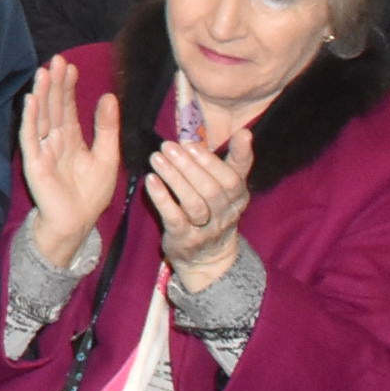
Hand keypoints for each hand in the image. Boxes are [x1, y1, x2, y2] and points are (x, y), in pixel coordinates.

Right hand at [18, 58, 122, 271]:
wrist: (77, 221)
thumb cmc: (92, 193)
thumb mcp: (107, 156)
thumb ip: (107, 128)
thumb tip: (109, 96)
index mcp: (71, 137)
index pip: (68, 106)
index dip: (68, 86)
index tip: (70, 66)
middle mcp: (54, 138)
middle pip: (53, 106)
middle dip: (54, 83)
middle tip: (56, 60)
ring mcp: (42, 148)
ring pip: (41, 115)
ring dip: (41, 94)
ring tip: (43, 72)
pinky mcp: (34, 160)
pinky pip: (30, 136)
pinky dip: (30, 118)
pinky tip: (31, 100)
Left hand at [147, 125, 255, 292]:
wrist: (207, 259)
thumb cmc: (212, 212)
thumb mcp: (226, 190)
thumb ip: (228, 162)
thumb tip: (239, 132)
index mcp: (237, 197)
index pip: (236, 176)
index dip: (231, 156)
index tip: (218, 136)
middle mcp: (226, 213)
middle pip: (212, 188)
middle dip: (190, 164)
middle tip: (168, 145)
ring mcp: (206, 229)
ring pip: (194, 203)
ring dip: (174, 178)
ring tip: (156, 158)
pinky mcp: (184, 239)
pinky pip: (174, 217)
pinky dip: (162, 198)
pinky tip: (151, 180)